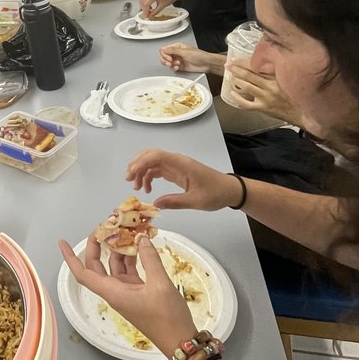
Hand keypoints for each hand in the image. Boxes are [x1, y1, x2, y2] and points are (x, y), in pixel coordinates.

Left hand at [59, 236, 197, 357]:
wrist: (180, 341)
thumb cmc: (167, 318)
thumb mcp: (160, 285)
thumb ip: (150, 259)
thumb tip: (141, 238)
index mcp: (113, 292)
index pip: (83, 274)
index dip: (71, 258)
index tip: (63, 242)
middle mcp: (115, 292)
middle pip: (97, 266)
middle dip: (97, 246)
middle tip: (104, 227)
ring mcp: (126, 292)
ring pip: (114, 267)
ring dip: (118, 249)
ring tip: (125, 230)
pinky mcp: (138, 293)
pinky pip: (128, 271)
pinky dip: (132, 257)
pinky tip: (140, 245)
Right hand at [125, 149, 241, 212]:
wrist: (229, 190)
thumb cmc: (215, 193)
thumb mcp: (196, 201)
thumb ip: (175, 202)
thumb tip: (155, 204)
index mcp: (182, 164)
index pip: (157, 156)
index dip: (141, 162)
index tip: (131, 175)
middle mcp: (177, 161)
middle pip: (151, 155)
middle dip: (137, 164)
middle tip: (128, 180)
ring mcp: (176, 166)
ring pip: (152, 163)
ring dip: (141, 172)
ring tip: (136, 188)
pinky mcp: (176, 172)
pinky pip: (158, 170)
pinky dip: (149, 176)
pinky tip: (146, 188)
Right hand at [139, 0, 182, 16]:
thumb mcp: (162, 6)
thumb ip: (155, 12)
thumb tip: (150, 16)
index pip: (145, 4)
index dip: (145, 11)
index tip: (147, 16)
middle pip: (142, 1)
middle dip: (143, 9)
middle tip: (147, 14)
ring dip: (143, 6)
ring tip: (148, 11)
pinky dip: (145, 2)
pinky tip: (149, 6)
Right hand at [158, 42, 221, 73]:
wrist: (206, 64)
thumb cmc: (200, 56)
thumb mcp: (185, 52)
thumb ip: (173, 50)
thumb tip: (163, 49)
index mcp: (177, 47)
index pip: (165, 49)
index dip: (164, 54)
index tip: (168, 58)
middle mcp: (176, 53)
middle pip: (164, 56)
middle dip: (166, 60)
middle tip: (170, 62)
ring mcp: (178, 60)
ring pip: (167, 62)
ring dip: (170, 64)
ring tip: (176, 64)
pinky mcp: (180, 66)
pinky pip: (172, 67)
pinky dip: (173, 68)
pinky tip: (177, 67)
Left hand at [227, 63, 297, 122]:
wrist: (298, 112)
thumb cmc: (289, 95)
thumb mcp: (283, 80)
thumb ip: (271, 74)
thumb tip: (256, 65)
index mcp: (276, 77)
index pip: (257, 67)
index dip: (243, 62)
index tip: (235, 60)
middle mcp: (271, 86)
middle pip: (250, 75)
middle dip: (236, 69)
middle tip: (228, 65)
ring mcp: (266, 97)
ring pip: (247, 87)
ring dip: (237, 81)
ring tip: (231, 77)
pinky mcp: (263, 108)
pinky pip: (247, 104)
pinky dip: (238, 99)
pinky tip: (232, 94)